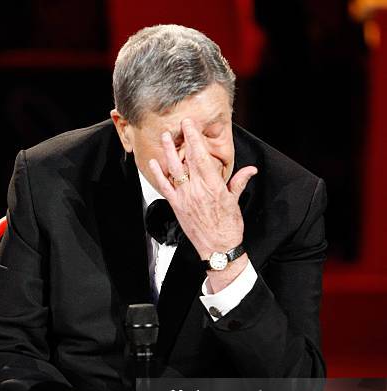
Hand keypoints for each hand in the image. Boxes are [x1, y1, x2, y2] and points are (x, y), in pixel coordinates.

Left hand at [148, 118, 256, 260]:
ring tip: (164, 138)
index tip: (190, 125)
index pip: (202, 156)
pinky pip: (165, 187)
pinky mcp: (177, 206)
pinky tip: (154, 163)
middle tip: (176, 125)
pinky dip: (159, 174)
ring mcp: (185, 198)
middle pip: (187, 159)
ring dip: (168, 152)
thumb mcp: (235, 202)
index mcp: (213, 185)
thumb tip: (250, 170)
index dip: (194, 138)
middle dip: (181, 140)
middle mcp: (197, 189)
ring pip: (174, 170)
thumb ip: (239, 182)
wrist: (218, 249)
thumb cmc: (228, 227)